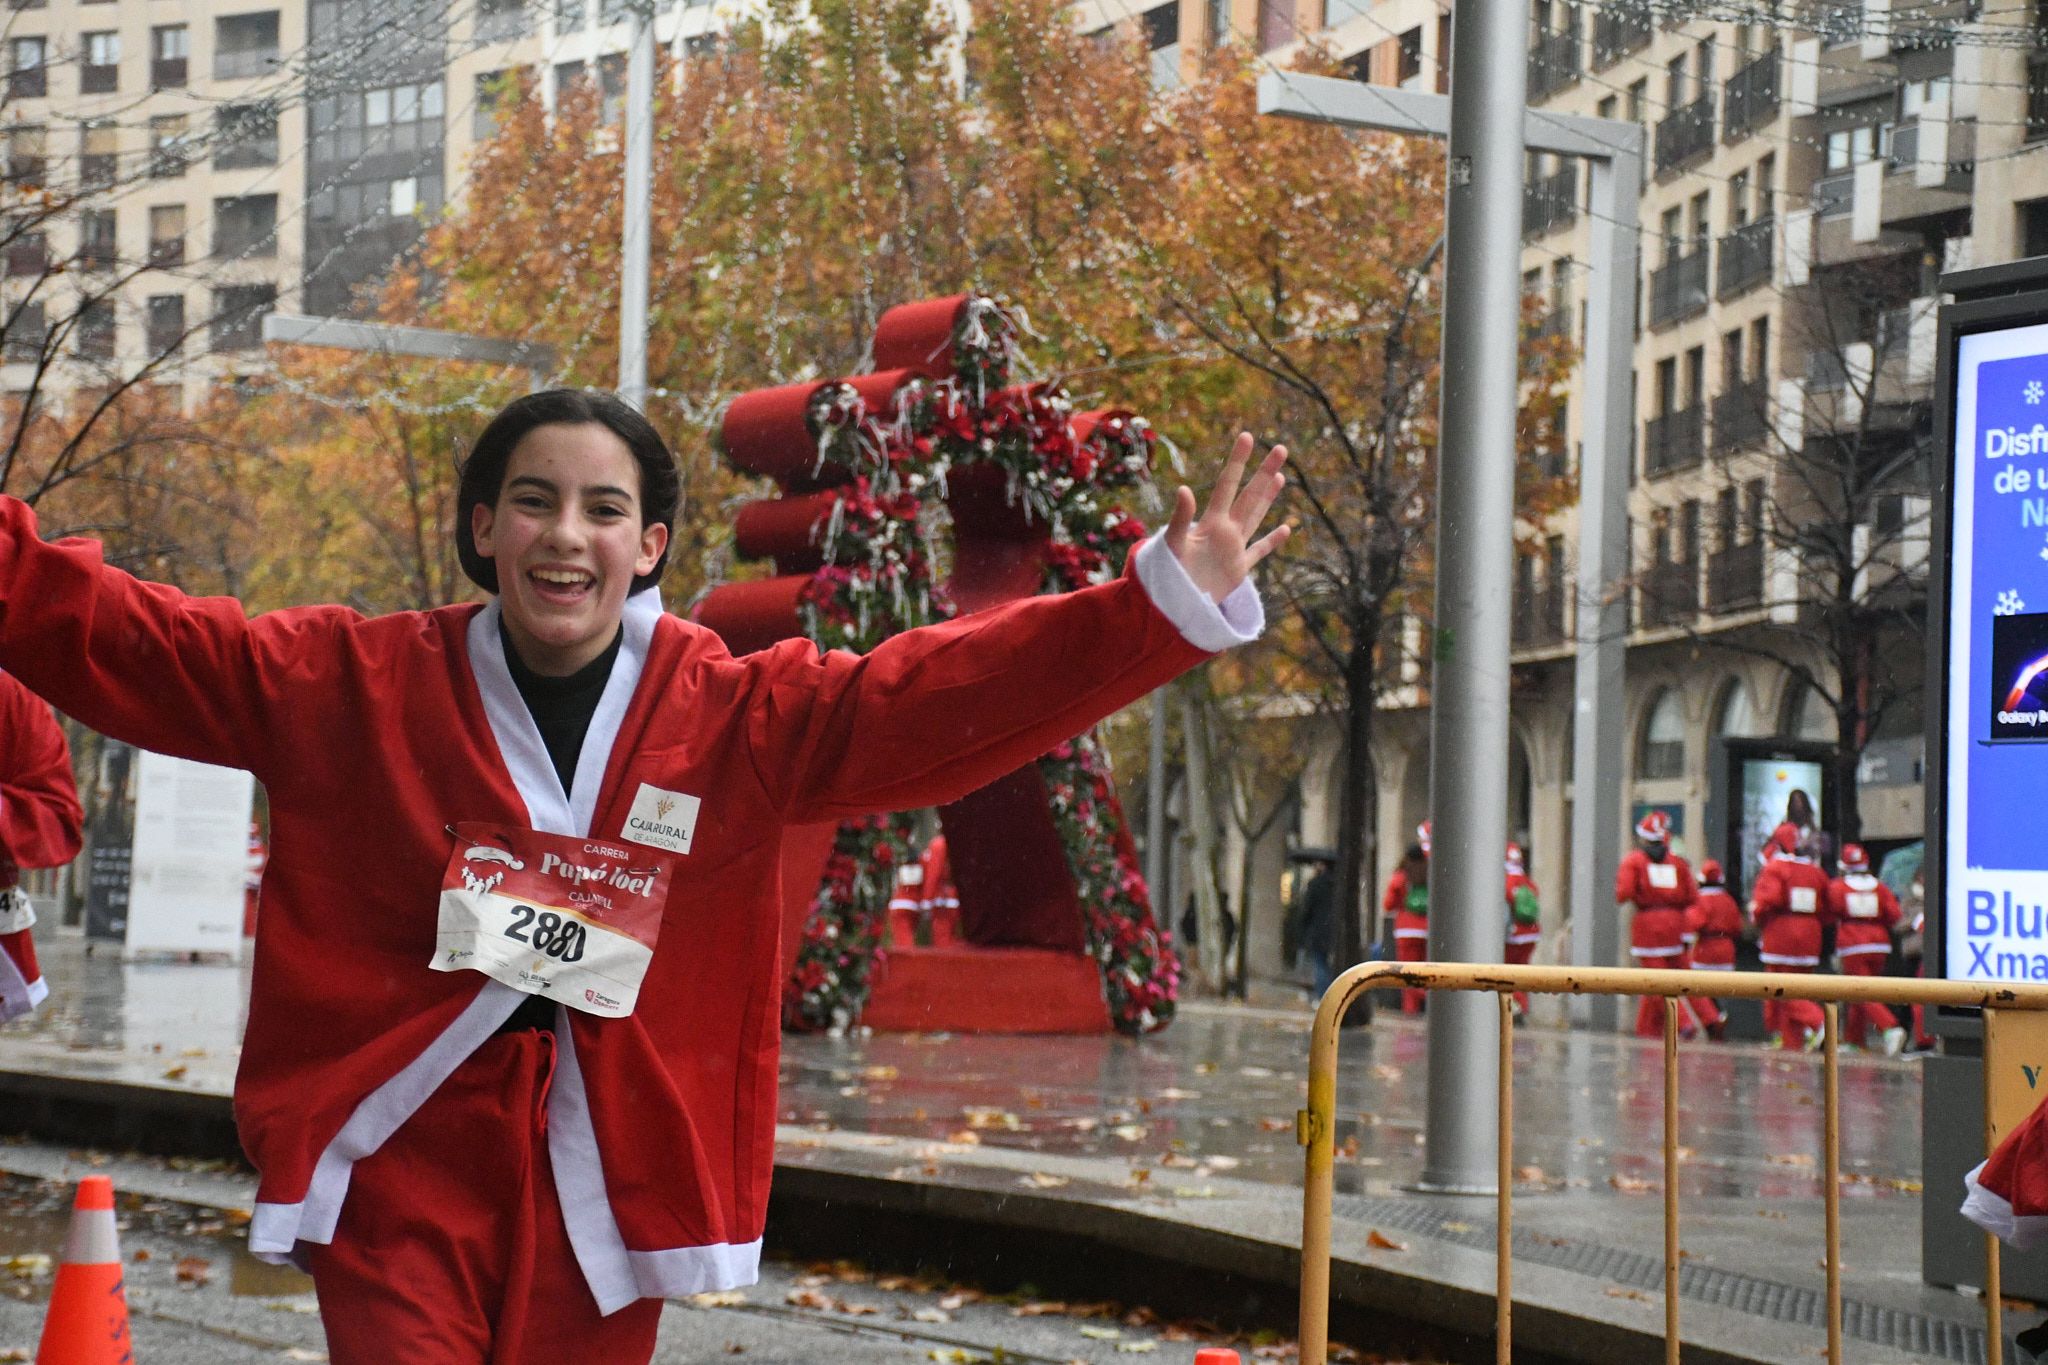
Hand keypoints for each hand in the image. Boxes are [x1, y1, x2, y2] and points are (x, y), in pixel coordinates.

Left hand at [1163, 433, 1292, 602]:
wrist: (1172, 605)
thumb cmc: (1167, 574)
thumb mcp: (1172, 543)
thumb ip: (1180, 517)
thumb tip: (1184, 488)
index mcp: (1210, 522)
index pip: (1227, 485)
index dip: (1237, 461)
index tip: (1247, 436)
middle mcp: (1224, 531)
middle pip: (1249, 496)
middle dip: (1264, 472)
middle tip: (1280, 449)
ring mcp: (1233, 549)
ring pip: (1256, 517)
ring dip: (1268, 498)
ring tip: (1280, 476)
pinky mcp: (1238, 570)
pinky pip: (1259, 552)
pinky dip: (1272, 541)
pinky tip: (1286, 528)